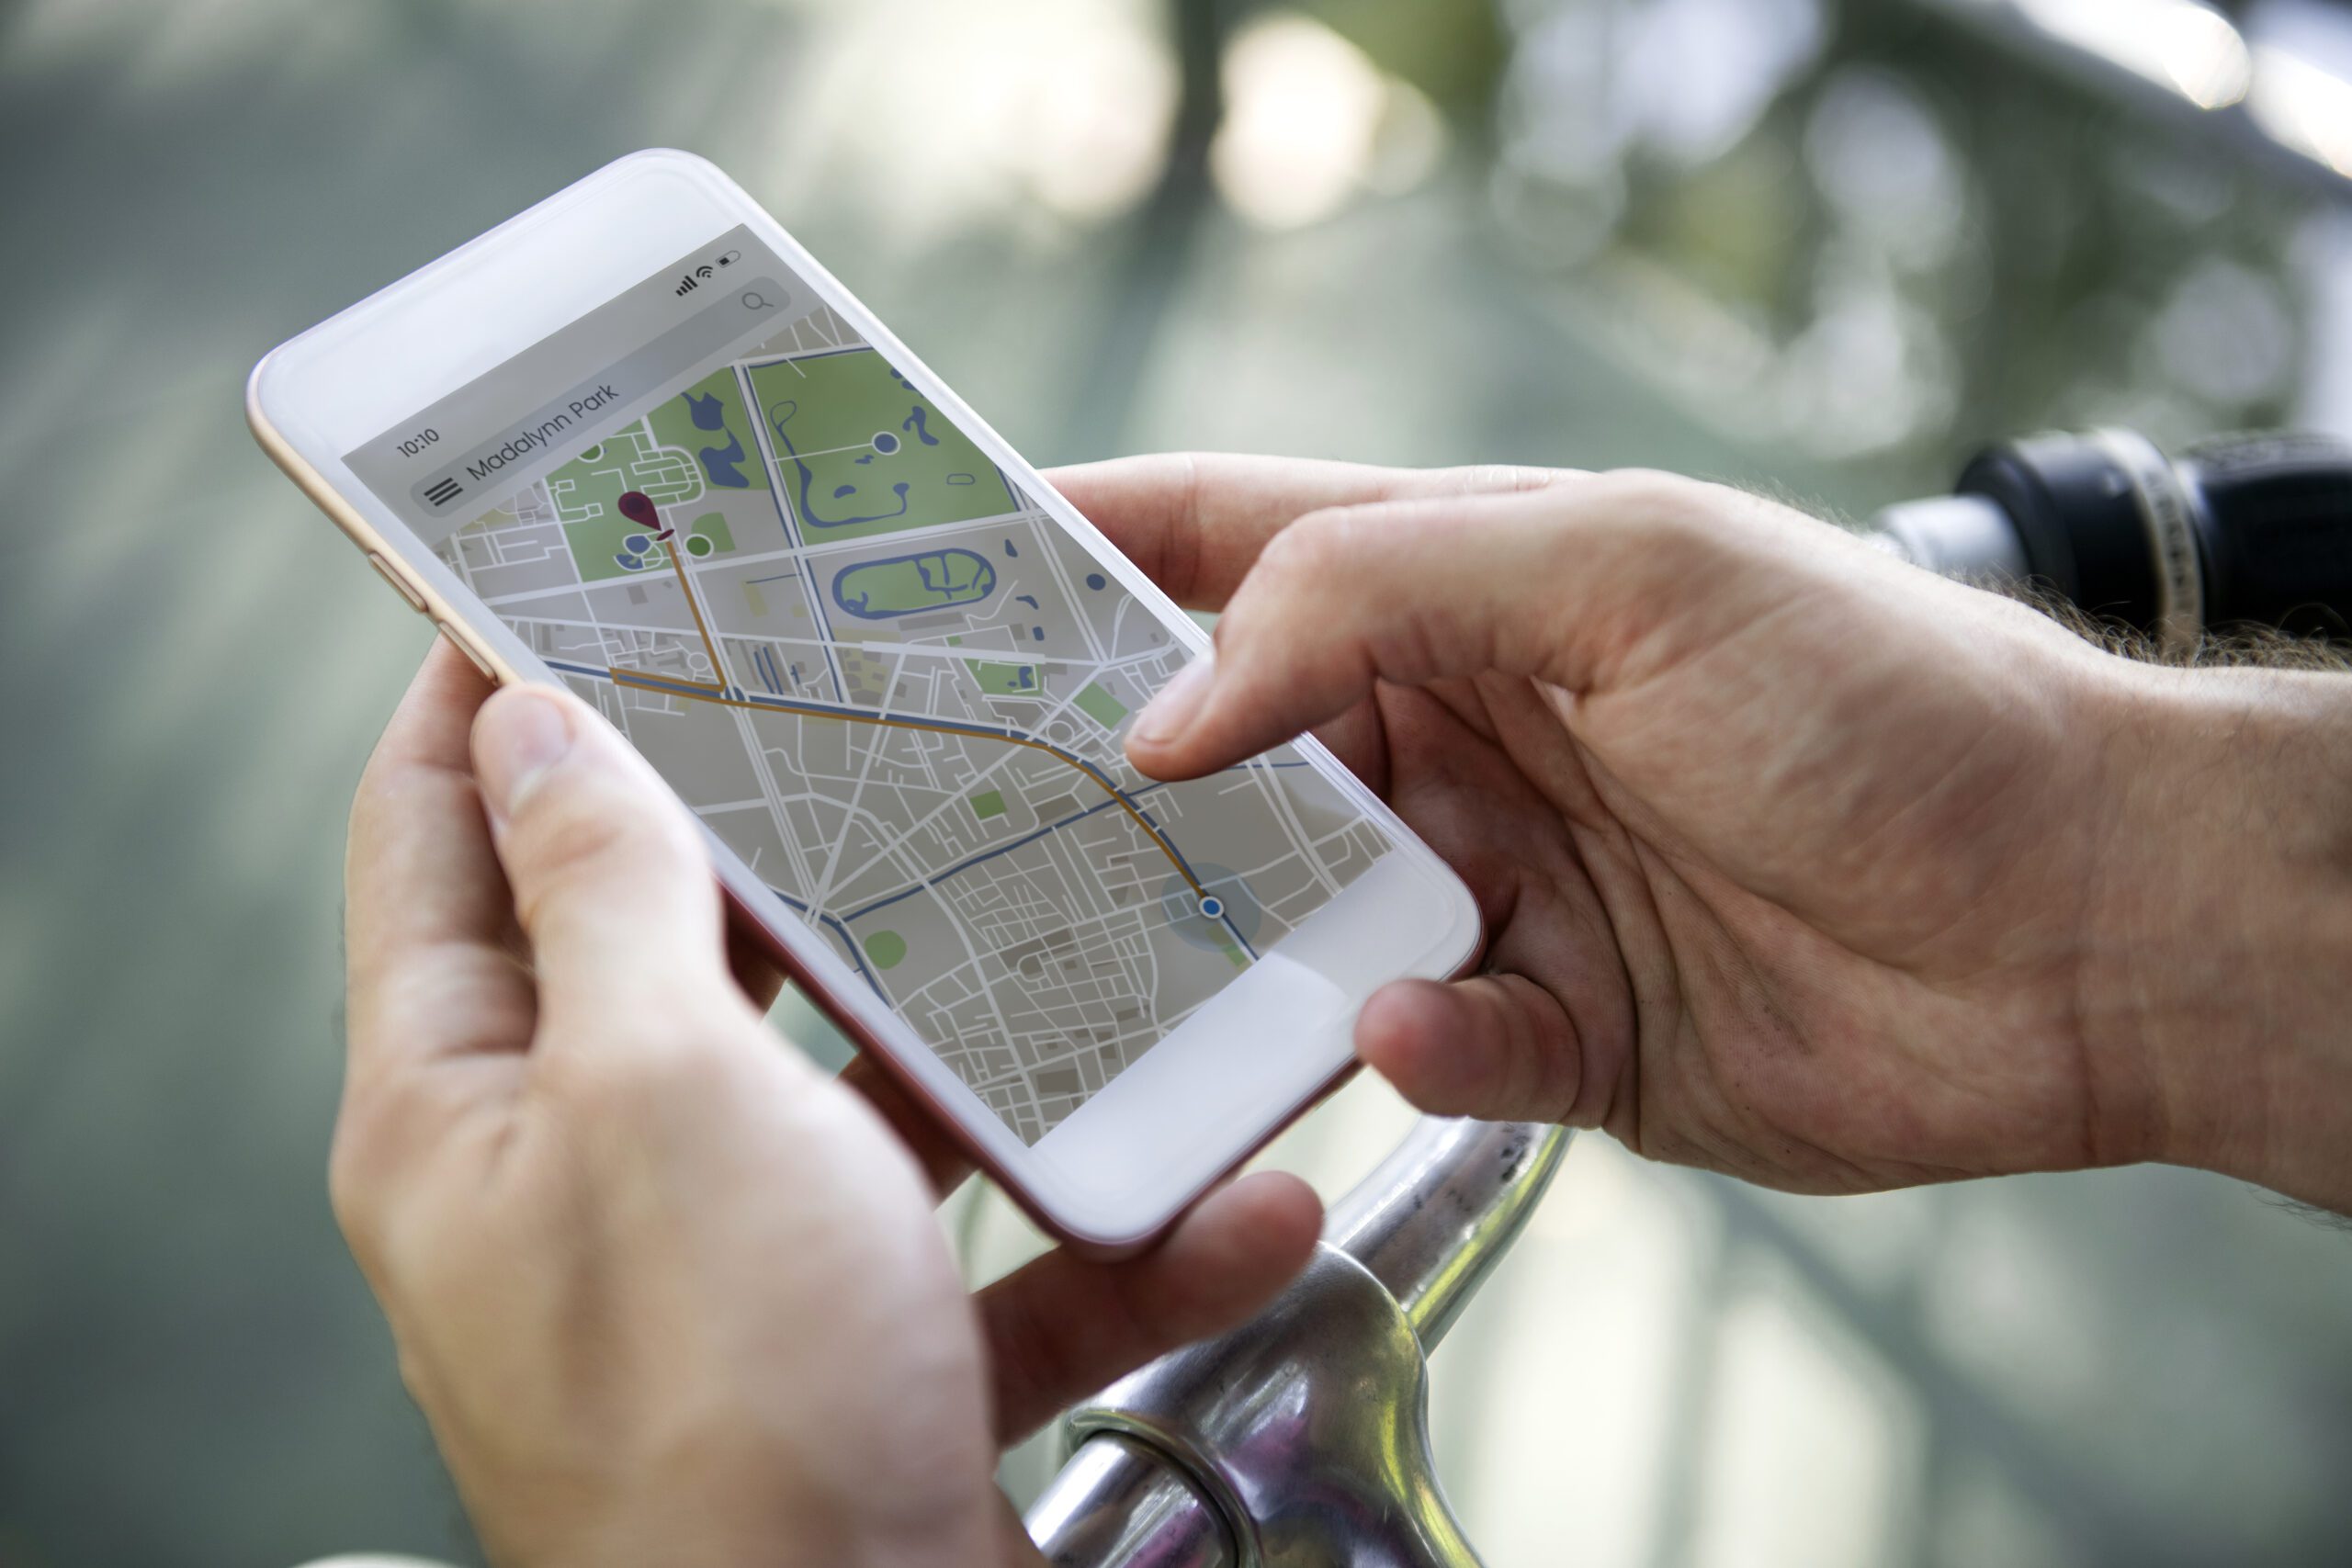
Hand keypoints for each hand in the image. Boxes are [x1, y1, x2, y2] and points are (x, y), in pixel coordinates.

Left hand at [334, 642, 1320, 1567]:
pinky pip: (996, 1267)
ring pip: (865, 1105)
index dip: (490, 693)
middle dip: (785, 841)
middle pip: (674, 956)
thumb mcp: (656, 1094)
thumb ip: (609, 898)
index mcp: (470, 1105)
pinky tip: (1235, 1199)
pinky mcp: (868, 1374)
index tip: (573, 582)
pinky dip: (1115, 1233)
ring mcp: (733, 1286)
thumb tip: (536, 730)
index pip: (440, 839)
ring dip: (994, 1041)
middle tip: (882, 714)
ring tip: (1093, 931)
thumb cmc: (722, 1413)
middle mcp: (584, 1190)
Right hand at [1052, 455, 2351, 1209]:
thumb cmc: (1877, 696)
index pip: (1239, 544)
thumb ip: (1379, 596)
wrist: (2079, 918)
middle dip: (1110, 773)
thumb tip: (1177, 709)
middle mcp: (1462, 737)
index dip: (1091, 548)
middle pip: (1233, 748)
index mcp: (1469, 589)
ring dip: (1220, 937)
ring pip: (1291, 919)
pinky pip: (1420, 1045)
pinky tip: (1411, 1025)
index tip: (940, 572)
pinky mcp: (1551, 1031)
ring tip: (1126, 955)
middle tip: (967, 806)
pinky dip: (1404, 1041)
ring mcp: (1498, 888)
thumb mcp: (1626, 568)